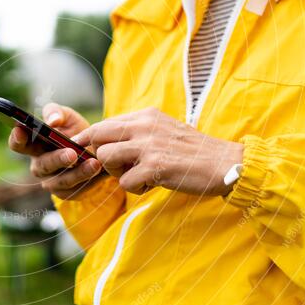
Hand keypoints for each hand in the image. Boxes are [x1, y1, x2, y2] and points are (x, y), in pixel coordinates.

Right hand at [7, 103, 107, 199]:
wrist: (98, 150)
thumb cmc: (76, 132)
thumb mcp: (67, 117)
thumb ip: (57, 112)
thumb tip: (53, 121)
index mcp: (33, 145)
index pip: (18, 143)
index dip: (16, 138)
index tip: (21, 130)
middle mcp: (39, 165)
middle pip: (42, 165)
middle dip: (57, 159)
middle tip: (72, 153)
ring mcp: (51, 181)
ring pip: (60, 180)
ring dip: (78, 173)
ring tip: (94, 163)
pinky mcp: (66, 193)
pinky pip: (74, 190)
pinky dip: (87, 180)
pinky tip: (98, 171)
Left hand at [72, 107, 243, 195]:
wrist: (225, 163)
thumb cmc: (193, 152)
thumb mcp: (164, 130)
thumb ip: (138, 132)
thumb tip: (107, 143)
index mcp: (145, 116)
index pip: (103, 124)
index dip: (88, 140)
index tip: (79, 149)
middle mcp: (144, 125)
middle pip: (97, 137)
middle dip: (100, 156)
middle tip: (120, 168)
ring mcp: (149, 145)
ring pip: (105, 158)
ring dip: (118, 173)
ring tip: (139, 176)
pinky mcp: (155, 166)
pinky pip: (125, 182)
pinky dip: (136, 189)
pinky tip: (153, 184)